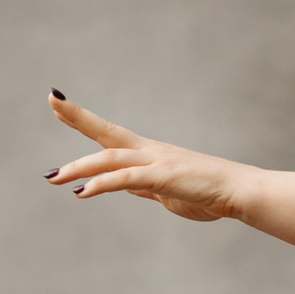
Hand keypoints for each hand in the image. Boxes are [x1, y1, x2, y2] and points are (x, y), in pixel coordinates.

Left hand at [42, 92, 294, 242]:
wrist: (241, 192)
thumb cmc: (209, 192)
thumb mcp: (168, 190)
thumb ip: (145, 186)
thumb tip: (127, 186)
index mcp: (151, 153)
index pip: (111, 134)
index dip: (84, 118)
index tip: (60, 103)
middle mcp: (151, 151)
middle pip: (108, 132)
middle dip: (79, 116)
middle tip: (53, 101)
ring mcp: (157, 162)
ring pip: (110, 158)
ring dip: (79, 167)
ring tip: (54, 178)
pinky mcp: (164, 177)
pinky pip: (126, 179)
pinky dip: (102, 184)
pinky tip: (82, 192)